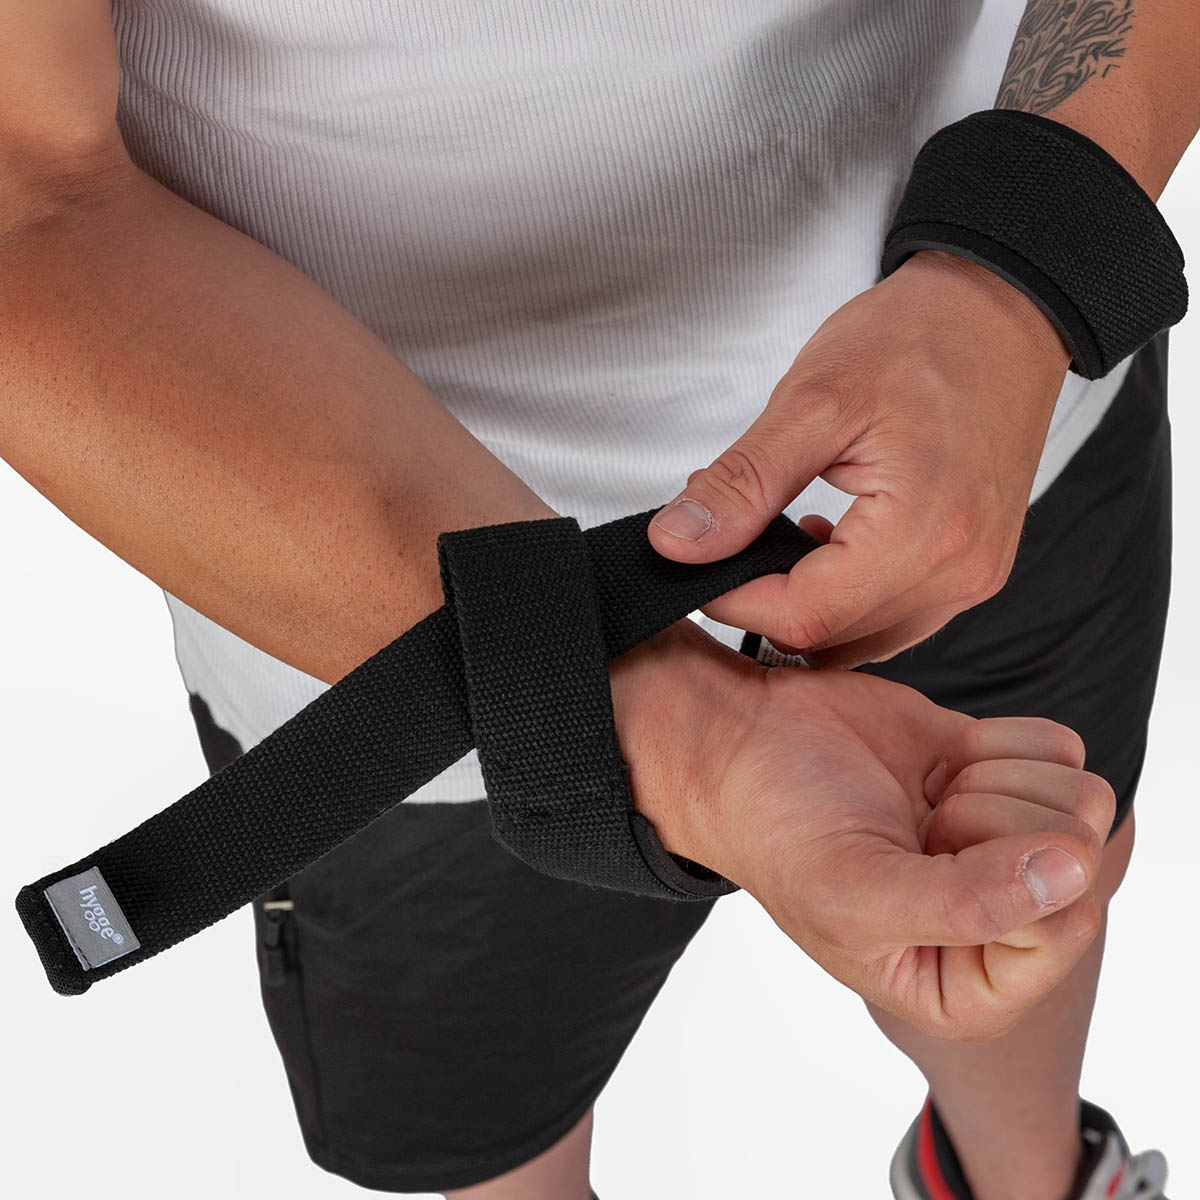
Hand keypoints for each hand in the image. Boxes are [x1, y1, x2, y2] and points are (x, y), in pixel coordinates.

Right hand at [611, 624, 1110, 1040]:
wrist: (746, 740)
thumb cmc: (782, 833)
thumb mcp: (859, 896)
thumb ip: (969, 904)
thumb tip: (1073, 871)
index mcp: (963, 983)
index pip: (1065, 931)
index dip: (1005, 877)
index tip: (926, 854)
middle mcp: (1000, 920)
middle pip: (1082, 856)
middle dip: (991, 822)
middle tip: (917, 825)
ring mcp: (1008, 842)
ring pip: (1079, 799)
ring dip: (992, 781)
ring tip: (924, 799)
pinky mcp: (1004, 775)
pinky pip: (1061, 751)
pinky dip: (998, 741)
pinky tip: (941, 763)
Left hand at [646, 250, 1073, 668]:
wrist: (998, 316)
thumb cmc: (918, 339)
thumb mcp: (811, 402)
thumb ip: (742, 484)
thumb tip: (678, 544)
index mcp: (924, 532)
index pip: (802, 616)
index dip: (733, 599)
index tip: (697, 562)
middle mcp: (959, 571)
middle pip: (828, 636)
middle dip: (763, 597)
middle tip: (732, 533)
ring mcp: (973, 579)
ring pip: (857, 638)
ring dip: (804, 602)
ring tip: (779, 532)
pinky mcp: (973, 572)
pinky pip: (892, 618)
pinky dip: (845, 597)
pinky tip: (826, 544)